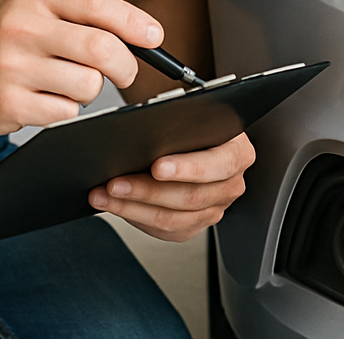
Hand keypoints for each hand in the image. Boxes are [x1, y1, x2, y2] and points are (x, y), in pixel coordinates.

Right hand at [0, 0, 163, 134]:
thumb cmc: (7, 37)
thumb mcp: (38, 8)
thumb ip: (86, 15)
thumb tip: (146, 35)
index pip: (97, 4)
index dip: (134, 22)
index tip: (155, 36)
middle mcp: (22, 27)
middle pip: (100, 48)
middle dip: (126, 65)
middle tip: (126, 71)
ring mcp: (12, 67)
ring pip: (88, 85)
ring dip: (90, 89)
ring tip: (68, 80)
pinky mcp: (9, 103)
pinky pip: (66, 111)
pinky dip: (66, 107)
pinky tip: (44, 96)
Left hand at [88, 132, 255, 241]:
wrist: (202, 137)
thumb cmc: (198, 122)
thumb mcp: (197, 113)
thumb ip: (182, 121)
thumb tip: (147, 127)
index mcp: (239, 154)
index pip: (216, 165)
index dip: (186, 168)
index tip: (156, 166)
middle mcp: (231, 185)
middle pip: (190, 197)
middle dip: (146, 191)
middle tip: (115, 183)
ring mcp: (214, 209)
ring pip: (172, 219)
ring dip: (132, 207)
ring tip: (104, 194)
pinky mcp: (195, 225)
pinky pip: (164, 230)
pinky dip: (135, 218)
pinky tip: (115, 205)